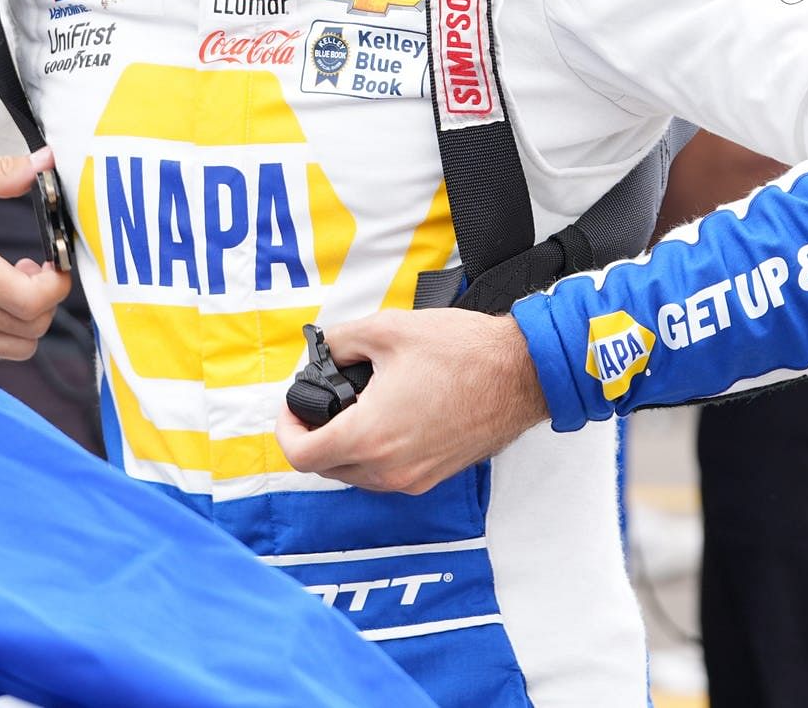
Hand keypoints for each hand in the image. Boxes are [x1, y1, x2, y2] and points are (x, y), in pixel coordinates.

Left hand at [274, 309, 548, 493]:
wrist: (521, 373)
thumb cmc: (464, 353)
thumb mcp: (386, 330)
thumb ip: (340, 342)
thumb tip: (324, 352)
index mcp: (370, 436)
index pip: (302, 456)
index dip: (286, 429)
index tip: (294, 407)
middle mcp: (389, 468)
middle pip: (326, 469)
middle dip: (313, 437)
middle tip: (320, 404)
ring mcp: (414, 478)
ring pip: (356, 476)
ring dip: (344, 447)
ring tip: (354, 406)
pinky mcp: (434, 475)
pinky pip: (387, 475)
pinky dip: (374, 453)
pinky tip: (386, 417)